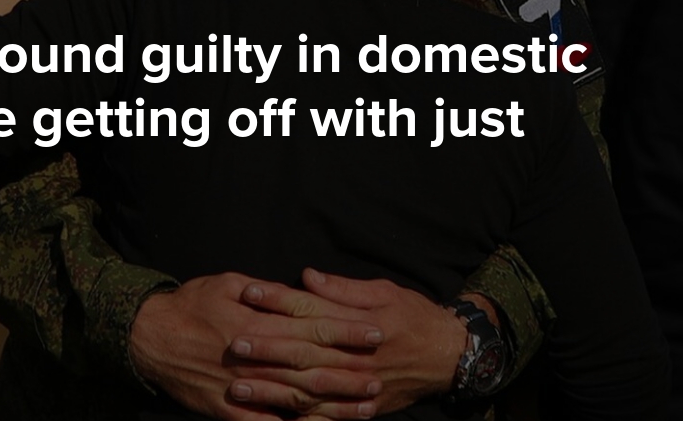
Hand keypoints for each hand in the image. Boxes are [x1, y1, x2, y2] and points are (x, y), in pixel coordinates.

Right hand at [130, 273, 384, 420]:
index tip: (375, 332)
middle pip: (311, 366)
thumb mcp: (226, 283)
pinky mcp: (228, 409)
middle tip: (379, 376)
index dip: (346, 330)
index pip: (312, 327)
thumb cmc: (189, 303)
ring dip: (332, 405)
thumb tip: (300, 292)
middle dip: (348, 372)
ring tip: (362, 407)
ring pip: (296, 399)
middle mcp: (254, 358)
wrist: (148, 337)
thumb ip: (266, 293)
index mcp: (257, 323)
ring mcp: (241, 387)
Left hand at [231, 269, 468, 415]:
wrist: (451, 356)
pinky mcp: (361, 407)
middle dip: (265, 349)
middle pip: (303, 351)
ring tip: (237, 388)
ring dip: (271, 391)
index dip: (278, 300)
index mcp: (358, 323)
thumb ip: (343, 289)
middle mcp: (355, 356)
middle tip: (233, 345)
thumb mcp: (384, 292)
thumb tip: (307, 276)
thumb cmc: (414, 316)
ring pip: (307, 389)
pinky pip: (326, 418)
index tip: (248, 293)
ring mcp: (357, 386)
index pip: (310, 308)